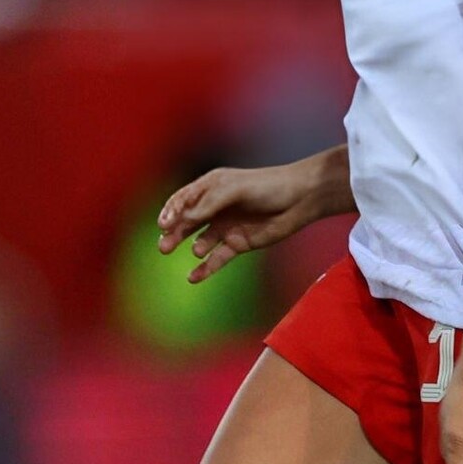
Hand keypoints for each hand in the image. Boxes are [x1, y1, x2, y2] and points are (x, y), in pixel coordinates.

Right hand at [155, 159, 343, 282]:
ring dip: (188, 246)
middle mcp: (215, 207)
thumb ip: (209, 203)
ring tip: (184, 251)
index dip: (171, 211)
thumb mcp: (234, 189)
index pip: (183, 200)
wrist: (299, 199)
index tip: (163, 224)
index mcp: (211, 187)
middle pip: (187, 221)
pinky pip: (217, 258)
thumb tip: (185, 219)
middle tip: (163, 246)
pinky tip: (193, 278)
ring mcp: (226, 226)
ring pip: (199, 239)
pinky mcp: (238, 243)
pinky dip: (205, 268)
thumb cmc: (266, 185)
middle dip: (173, 232)